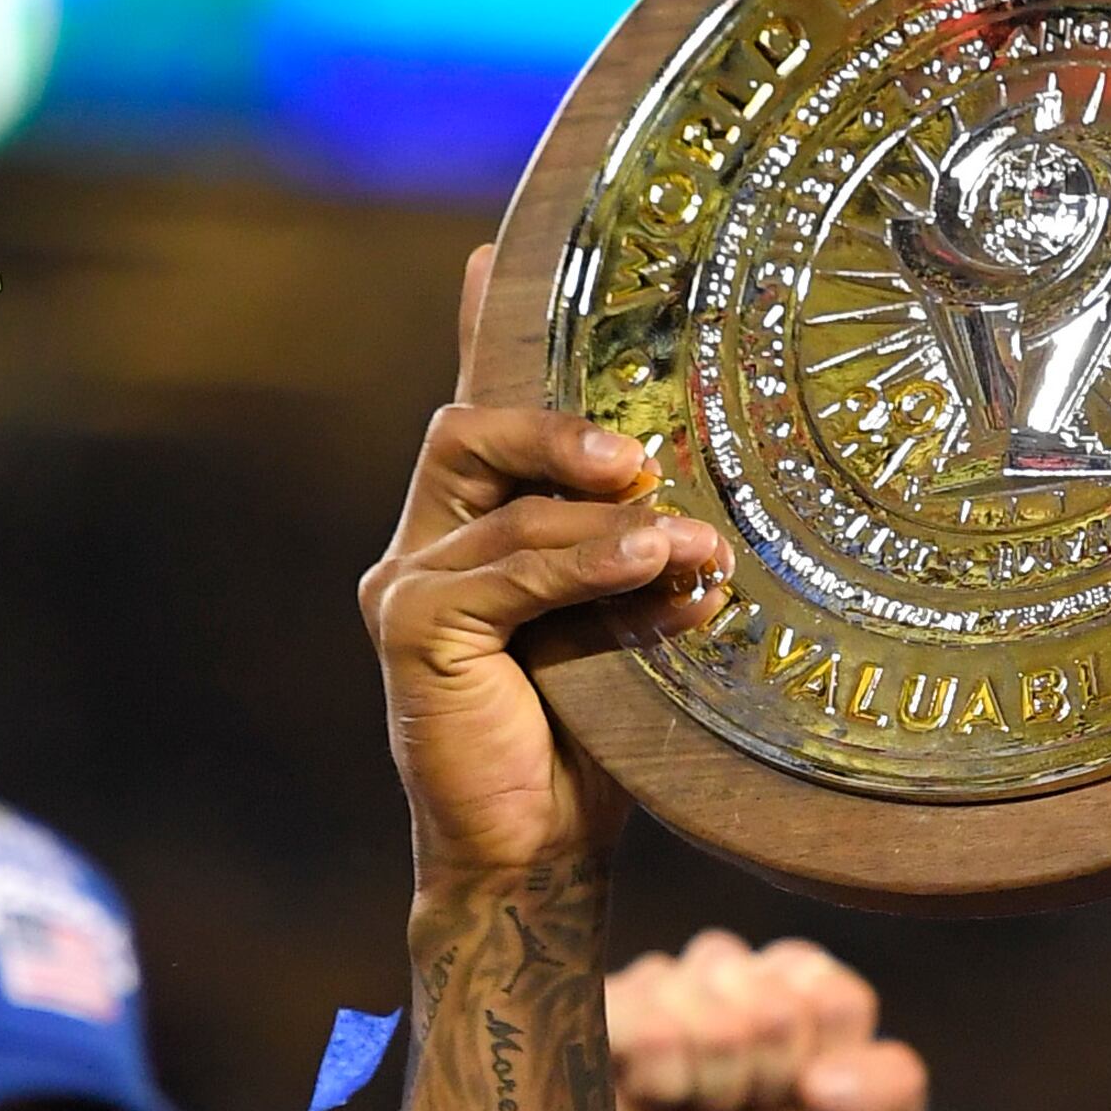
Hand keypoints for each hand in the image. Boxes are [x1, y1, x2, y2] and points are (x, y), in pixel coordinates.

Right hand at [361, 248, 732, 886]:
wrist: (537, 862)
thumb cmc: (591, 755)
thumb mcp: (629, 637)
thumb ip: (642, 568)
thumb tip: (702, 517)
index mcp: (476, 529)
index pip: (483, 407)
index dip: (487, 323)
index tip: (496, 249)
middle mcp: (427, 539)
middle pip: (474, 425)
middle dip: (560, 424)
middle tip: (644, 456)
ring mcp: (408, 581)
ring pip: (503, 501)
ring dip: (605, 516)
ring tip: (688, 539)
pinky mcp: (410, 628)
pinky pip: (503, 568)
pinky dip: (582, 563)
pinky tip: (648, 565)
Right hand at [610, 933, 928, 1110]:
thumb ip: (895, 1089)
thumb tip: (823, 1081)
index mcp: (805, 980)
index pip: (837, 1002)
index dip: (824, 1073)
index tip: (805, 1104)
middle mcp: (735, 966)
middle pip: (776, 1014)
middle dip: (768, 1086)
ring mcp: (665, 980)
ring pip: (716, 1024)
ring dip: (716, 1091)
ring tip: (702, 1106)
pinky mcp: (605, 1005)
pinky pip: (651, 1030)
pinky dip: (663, 1082)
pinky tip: (656, 1093)